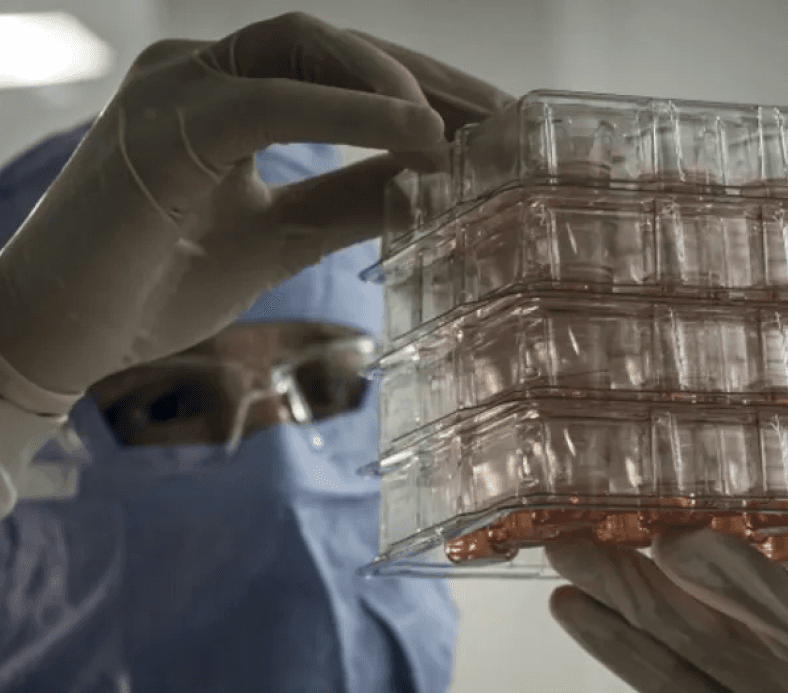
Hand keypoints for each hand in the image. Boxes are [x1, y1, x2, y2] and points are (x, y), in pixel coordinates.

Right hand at [0, 11, 512, 401]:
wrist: (58, 331)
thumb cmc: (155, 285)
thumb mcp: (280, 239)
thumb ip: (347, 202)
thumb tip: (427, 184)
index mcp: (233, 99)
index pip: (347, 78)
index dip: (428, 98)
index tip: (498, 133)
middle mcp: (205, 74)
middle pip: (341, 49)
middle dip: (434, 82)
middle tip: (512, 124)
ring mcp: (178, 87)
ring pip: (306, 48)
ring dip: (399, 84)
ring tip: (474, 133)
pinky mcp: (160, 122)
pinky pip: (269, 98)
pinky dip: (349, 112)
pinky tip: (420, 134)